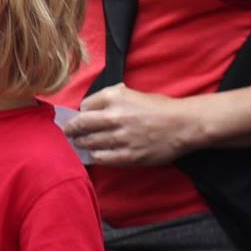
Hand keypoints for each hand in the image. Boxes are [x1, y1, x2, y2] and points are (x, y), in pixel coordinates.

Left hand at [65, 84, 195, 166]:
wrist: (182, 124)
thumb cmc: (160, 107)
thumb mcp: (133, 93)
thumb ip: (113, 98)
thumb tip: (93, 106)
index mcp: (114, 96)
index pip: (84, 106)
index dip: (80, 113)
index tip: (79, 117)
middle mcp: (114, 116)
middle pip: (81, 124)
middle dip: (71, 129)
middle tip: (67, 132)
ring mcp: (120, 137)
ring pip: (90, 142)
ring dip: (81, 144)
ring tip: (78, 145)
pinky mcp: (128, 155)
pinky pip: (102, 158)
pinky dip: (95, 156)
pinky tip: (94, 155)